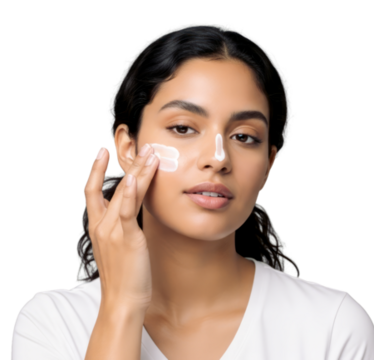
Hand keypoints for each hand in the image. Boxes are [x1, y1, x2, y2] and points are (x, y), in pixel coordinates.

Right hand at [83, 144, 158, 310]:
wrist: (122, 300)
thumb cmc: (126, 276)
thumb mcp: (121, 247)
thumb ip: (123, 228)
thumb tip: (132, 214)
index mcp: (98, 227)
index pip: (93, 192)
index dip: (96, 170)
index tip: (101, 151)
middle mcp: (101, 225)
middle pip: (111, 187)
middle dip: (126, 165)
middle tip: (138, 145)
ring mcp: (112, 231)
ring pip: (123, 194)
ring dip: (137, 172)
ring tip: (150, 154)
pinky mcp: (126, 238)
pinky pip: (126, 212)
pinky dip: (130, 194)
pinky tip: (135, 179)